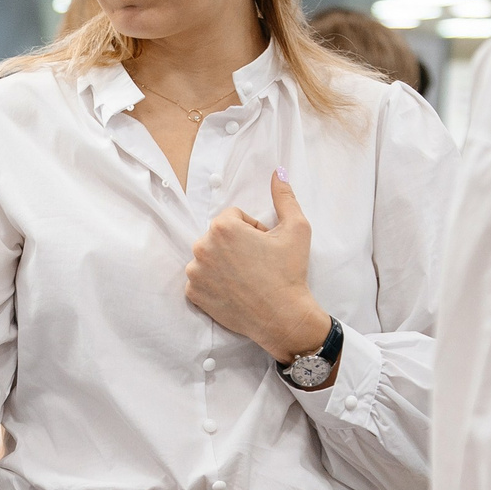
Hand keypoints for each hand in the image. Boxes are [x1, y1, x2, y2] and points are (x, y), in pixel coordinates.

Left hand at [184, 170, 330, 360]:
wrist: (283, 317)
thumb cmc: (290, 272)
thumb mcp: (296, 228)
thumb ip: (284, 196)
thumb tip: (278, 172)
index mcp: (222, 227)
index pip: (233, 217)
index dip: (253, 230)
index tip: (265, 246)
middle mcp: (202, 247)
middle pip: (218, 237)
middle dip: (236, 245)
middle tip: (257, 263)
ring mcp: (195, 272)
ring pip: (209, 257)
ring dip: (224, 263)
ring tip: (247, 278)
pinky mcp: (193, 294)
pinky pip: (201, 280)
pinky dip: (214, 283)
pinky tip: (235, 290)